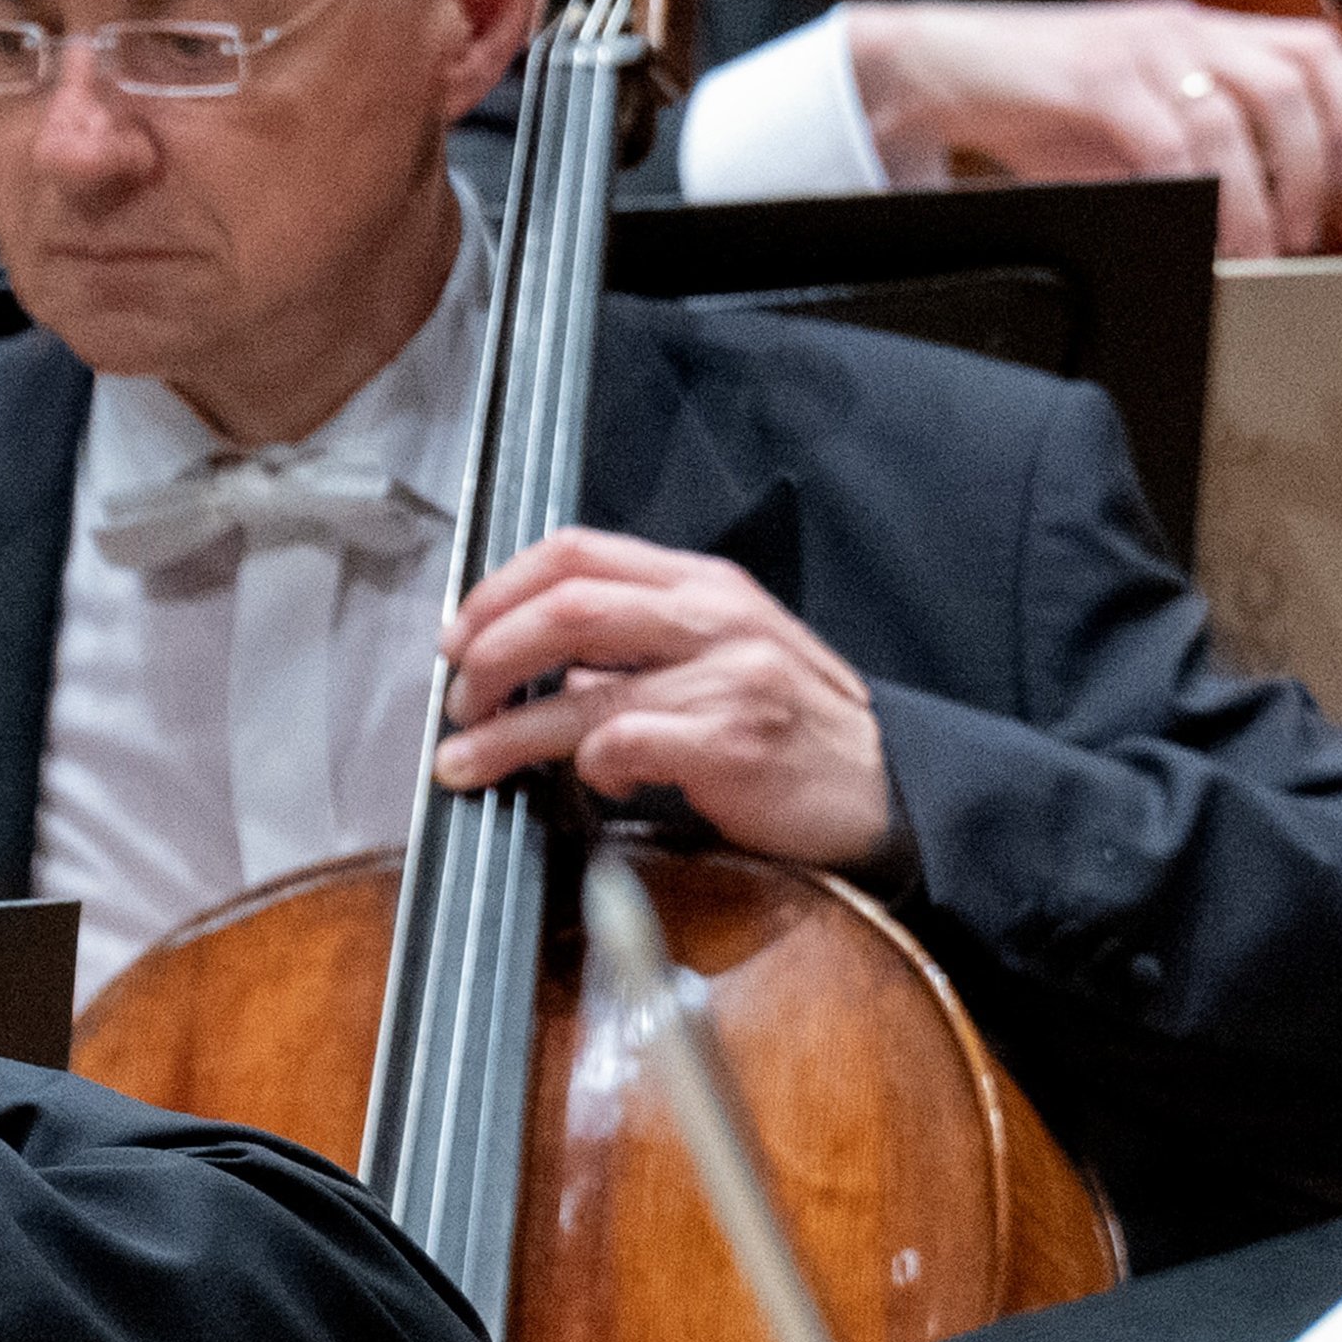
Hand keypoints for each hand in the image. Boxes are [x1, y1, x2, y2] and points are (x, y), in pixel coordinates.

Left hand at [431, 527, 897, 868]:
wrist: (886, 788)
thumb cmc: (788, 726)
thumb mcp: (719, 653)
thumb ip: (635, 642)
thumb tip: (532, 662)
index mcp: (701, 584)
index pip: (575, 553)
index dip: (497, 591)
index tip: (455, 637)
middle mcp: (715, 618)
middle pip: (565, 607)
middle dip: (487, 655)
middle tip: (457, 700)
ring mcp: (728, 678)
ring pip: (580, 687)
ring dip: (505, 730)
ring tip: (465, 761)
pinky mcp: (732, 743)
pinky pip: (624, 745)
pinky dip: (586, 770)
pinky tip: (592, 786)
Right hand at [838, 0, 1341, 258]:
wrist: (931, 70)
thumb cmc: (1031, 105)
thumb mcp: (1128, 123)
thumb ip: (1190, 152)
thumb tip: (1250, 219)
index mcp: (1203, 33)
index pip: (1316, 53)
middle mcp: (1184, 29)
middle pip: (1293, 85)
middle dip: (1309, 171)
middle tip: (1300, 234)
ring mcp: (1140, 48)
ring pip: (1235, 116)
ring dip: (1253, 197)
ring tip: (1248, 250)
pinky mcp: (1094, 76)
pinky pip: (1166, 136)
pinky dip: (1188, 189)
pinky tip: (1186, 225)